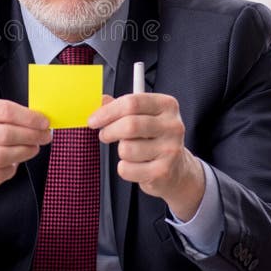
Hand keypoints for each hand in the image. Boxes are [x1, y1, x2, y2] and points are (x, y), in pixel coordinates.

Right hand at [0, 98, 50, 212]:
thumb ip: (8, 115)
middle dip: (30, 135)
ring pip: (1, 156)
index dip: (28, 117)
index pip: (3, 110)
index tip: (44, 122)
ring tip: (33, 148)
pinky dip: (10, 169)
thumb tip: (40, 120)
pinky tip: (13, 163)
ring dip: (24, 152)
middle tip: (44, 136)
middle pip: (4, 133)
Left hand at [88, 93, 204, 219]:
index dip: (108, 111)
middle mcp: (173, 126)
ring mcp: (170, 149)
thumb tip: (101, 100)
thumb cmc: (155, 139)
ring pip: (126, 149)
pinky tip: (137, 165)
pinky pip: (127, 169)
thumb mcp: (143, 116)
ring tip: (131, 152)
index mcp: (167, 105)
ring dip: (121, 151)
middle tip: (104, 135)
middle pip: (129, 125)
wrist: (177, 169)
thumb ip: (122, 107)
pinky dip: (125, 168)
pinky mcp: (163, 171)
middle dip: (109, 131)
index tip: (93, 119)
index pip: (132, 102)